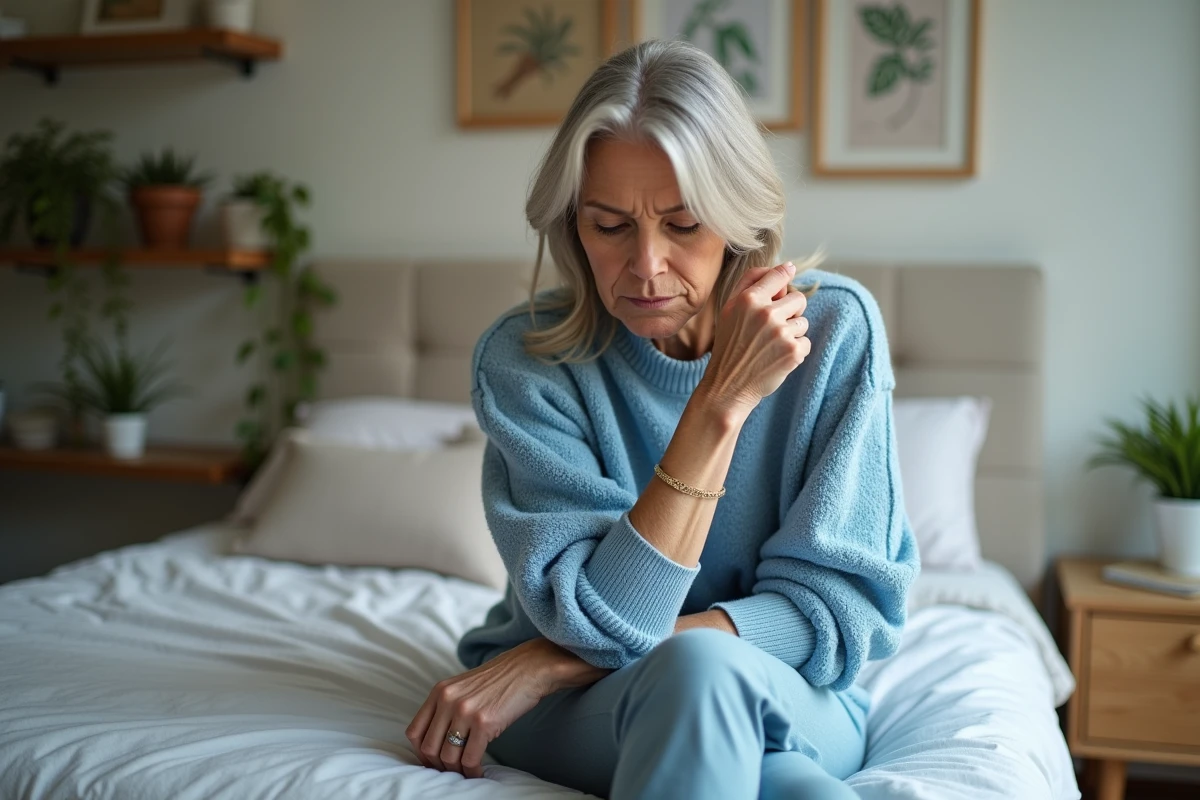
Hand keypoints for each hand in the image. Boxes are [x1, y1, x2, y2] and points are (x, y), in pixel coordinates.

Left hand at [405, 638, 565, 777]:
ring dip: (456, 771)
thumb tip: (437, 741)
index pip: (414, 732)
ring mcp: (465, 711)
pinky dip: (472, 771)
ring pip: (448, 757)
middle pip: (429, 748)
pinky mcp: (484, 723)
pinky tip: (478, 771)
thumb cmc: (499, 680)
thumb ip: (446, 707)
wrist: (528, 669)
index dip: (421, 753)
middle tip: (451, 770)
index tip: (432, 761)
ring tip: (466, 771)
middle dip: (438, 766)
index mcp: (439, 691)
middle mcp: (447, 700)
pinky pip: (469, 759)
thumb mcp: (463, 687)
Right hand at [699, 261, 810, 414]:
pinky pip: (806, 342)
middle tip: (772, 327)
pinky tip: (777, 358)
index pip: (779, 275)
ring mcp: (781, 333)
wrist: (728, 386)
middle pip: (798, 298)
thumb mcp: (729, 310)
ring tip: (772, 346)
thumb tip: (786, 266)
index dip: (785, 277)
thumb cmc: (729, 346)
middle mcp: (765, 313)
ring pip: (803, 322)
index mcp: (748, 299)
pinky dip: (795, 351)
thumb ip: (751, 284)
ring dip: (792, 333)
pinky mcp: (793, 351)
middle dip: (790, 311)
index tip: (785, 280)